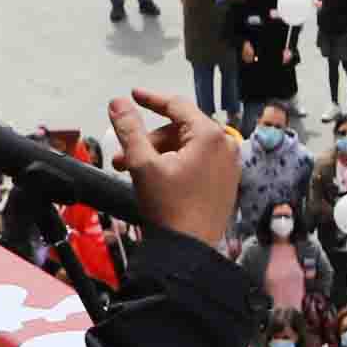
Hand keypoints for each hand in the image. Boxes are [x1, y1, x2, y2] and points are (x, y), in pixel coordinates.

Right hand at [109, 89, 240, 246]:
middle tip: (122, 158)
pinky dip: (174, 164)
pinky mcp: (226, 182)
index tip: (132, 95)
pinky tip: (155, 179)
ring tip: (132, 173)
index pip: (177, 106)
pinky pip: (197, 162)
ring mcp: (229, 165)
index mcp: (210, 136)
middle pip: (179, 129)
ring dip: (157, 155)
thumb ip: (129, 130)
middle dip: (148, 141)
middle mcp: (225, 146)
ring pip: (186, 147)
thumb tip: (117, 103)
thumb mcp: (142, 165)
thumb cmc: (169, 208)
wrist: (189, 251)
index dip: (151, 99)